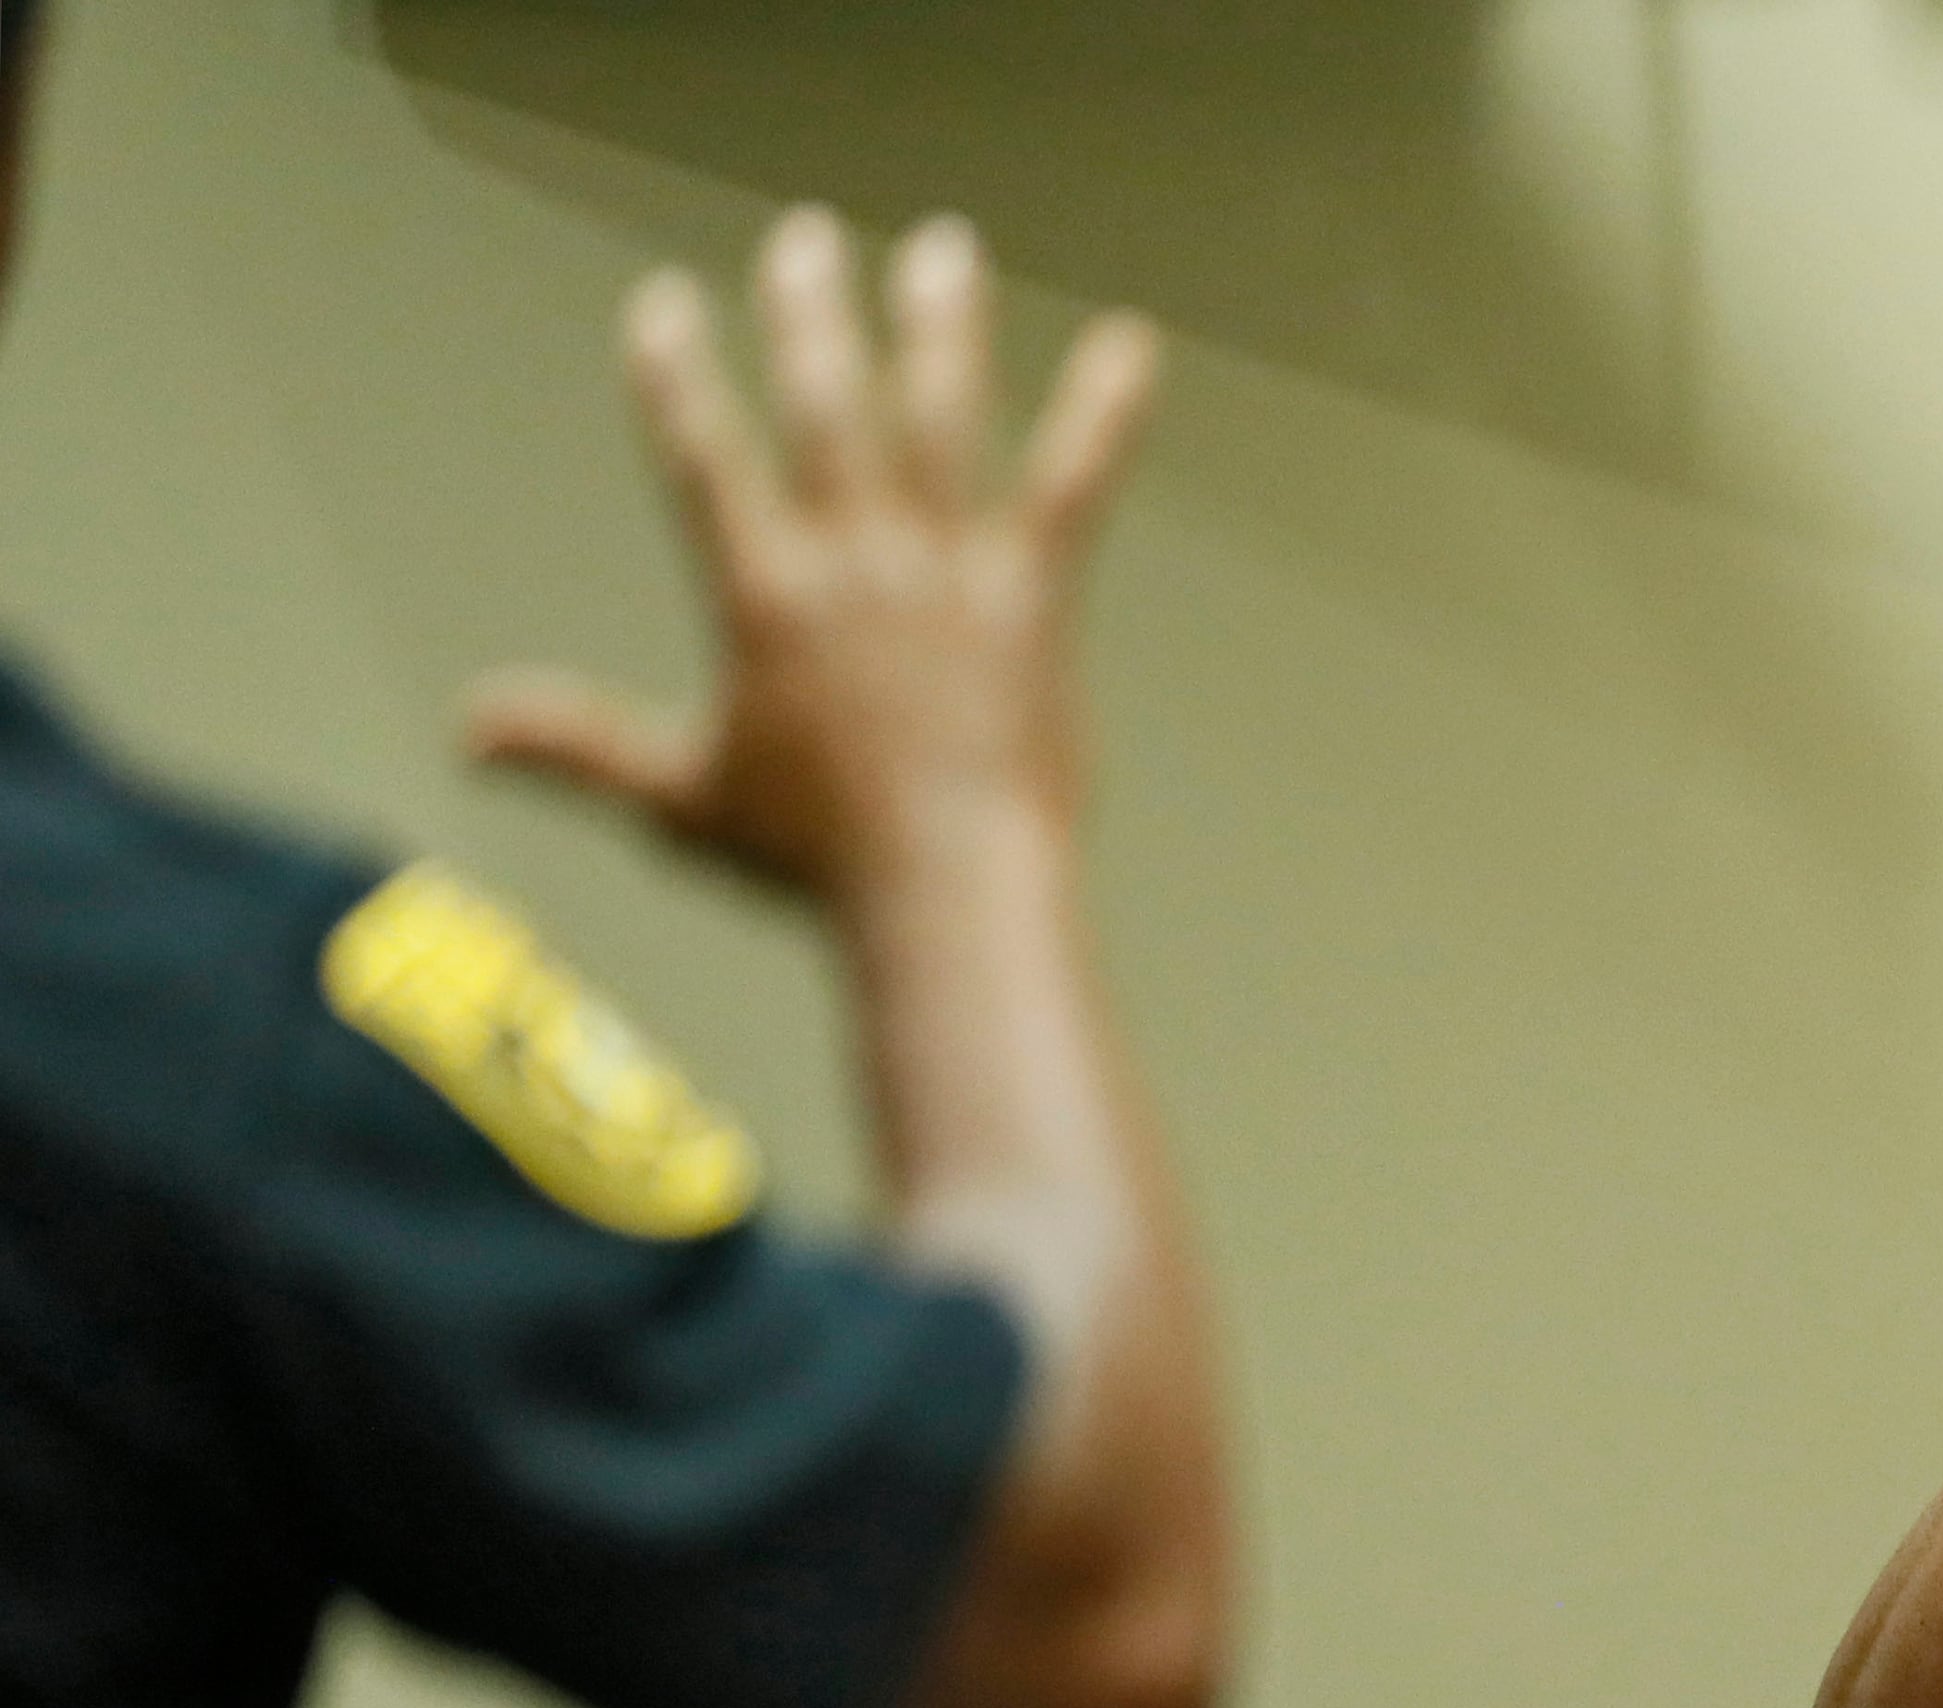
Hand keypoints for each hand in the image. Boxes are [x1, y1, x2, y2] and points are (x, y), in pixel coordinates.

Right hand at [464, 206, 1158, 915]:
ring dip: (939, 324)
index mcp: (762, 595)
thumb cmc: (816, 861)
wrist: (946, 889)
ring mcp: (945, 568)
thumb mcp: (679, 798)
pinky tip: (1131, 345)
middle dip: (810, 312)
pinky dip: (1102, 411)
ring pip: (940, 415)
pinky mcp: (1030, 595)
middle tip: (806, 238)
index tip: (660, 303)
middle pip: (823, 403)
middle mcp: (851, 558)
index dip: (674, 374)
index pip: (701, 456)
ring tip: (944, 247)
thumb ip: (576, 743)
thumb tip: (466, 729)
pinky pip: (1071, 482)